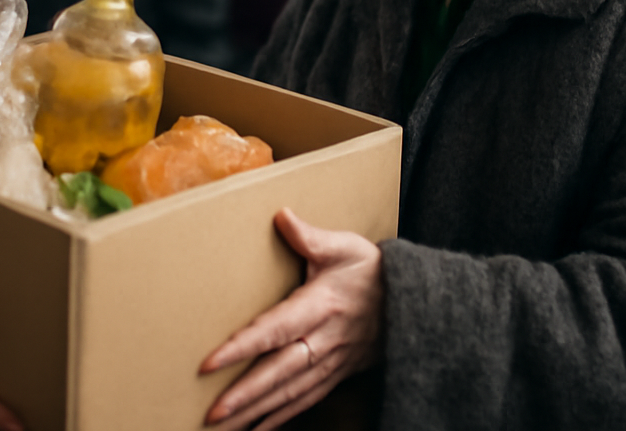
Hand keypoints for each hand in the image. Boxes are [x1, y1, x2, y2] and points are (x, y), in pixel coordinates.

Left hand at [200, 209, 382, 429]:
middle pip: (280, 372)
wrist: (414, 302)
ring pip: (290, 393)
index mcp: (321, 307)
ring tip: (224, 427)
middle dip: (245, 394)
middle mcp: (325, 341)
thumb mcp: (346, 246)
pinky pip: (306, 401)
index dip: (243, 347)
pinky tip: (255, 430)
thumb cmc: (373, 270)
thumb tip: (281, 216)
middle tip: (212, 412)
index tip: (210, 362)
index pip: (276, 329)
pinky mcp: (336, 374)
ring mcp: (332, 362)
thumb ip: (311, 237)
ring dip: (257, 412)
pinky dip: (280, 418)